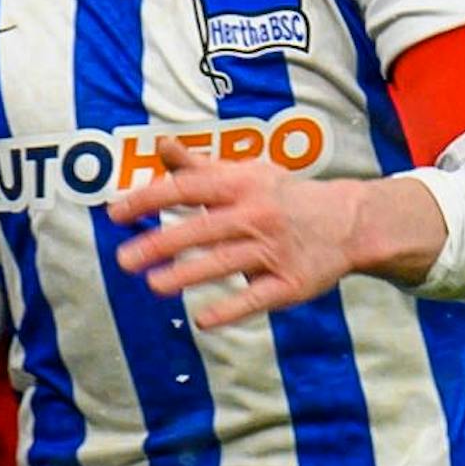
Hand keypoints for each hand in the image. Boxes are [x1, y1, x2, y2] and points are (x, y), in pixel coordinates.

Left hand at [108, 138, 367, 328]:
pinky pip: (256, 298)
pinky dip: (230, 309)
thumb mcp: (245, 173)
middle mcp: (256, 215)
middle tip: (124, 260)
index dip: (149, 199)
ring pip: (224, 263)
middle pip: (202, 229)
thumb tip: (160, 146)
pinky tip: (202, 319)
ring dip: (187, 275)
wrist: (348, 222)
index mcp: (240, 185)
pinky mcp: (289, 282)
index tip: (116, 214)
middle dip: (160, 243)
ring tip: (153, 285)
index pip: (187, 188)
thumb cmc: (282, 196)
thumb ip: (199, 166)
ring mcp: (274, 251)